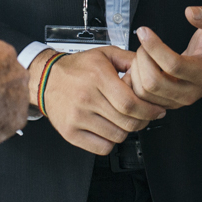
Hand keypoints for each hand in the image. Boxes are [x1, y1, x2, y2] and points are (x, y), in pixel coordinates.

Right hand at [31, 47, 164, 154]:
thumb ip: (129, 59)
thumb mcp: (104, 54)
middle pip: (126, 122)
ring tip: (124, 120)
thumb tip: (152, 67)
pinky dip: (110, 142)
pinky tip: (109, 129)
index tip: (156, 110)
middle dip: (143, 121)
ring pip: (117, 136)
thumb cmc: (77, 68)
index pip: (130, 103)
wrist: (45, 78)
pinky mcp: (70, 132)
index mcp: (97, 77)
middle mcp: (86, 98)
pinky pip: (101, 147)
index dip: (149, 110)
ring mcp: (77, 117)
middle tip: (144, 116)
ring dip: (127, 131)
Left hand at [130, 7, 201, 109]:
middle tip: (143, 42)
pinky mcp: (166, 104)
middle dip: (143, 59)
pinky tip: (141, 64)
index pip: (173, 65)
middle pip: (154, 83)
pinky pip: (141, 98)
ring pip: (144, 92)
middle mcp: (190, 92)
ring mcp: (177, 101)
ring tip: (143, 52)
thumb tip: (191, 12)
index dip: (154, 47)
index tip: (144, 31)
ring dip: (137, 69)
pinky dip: (135, 80)